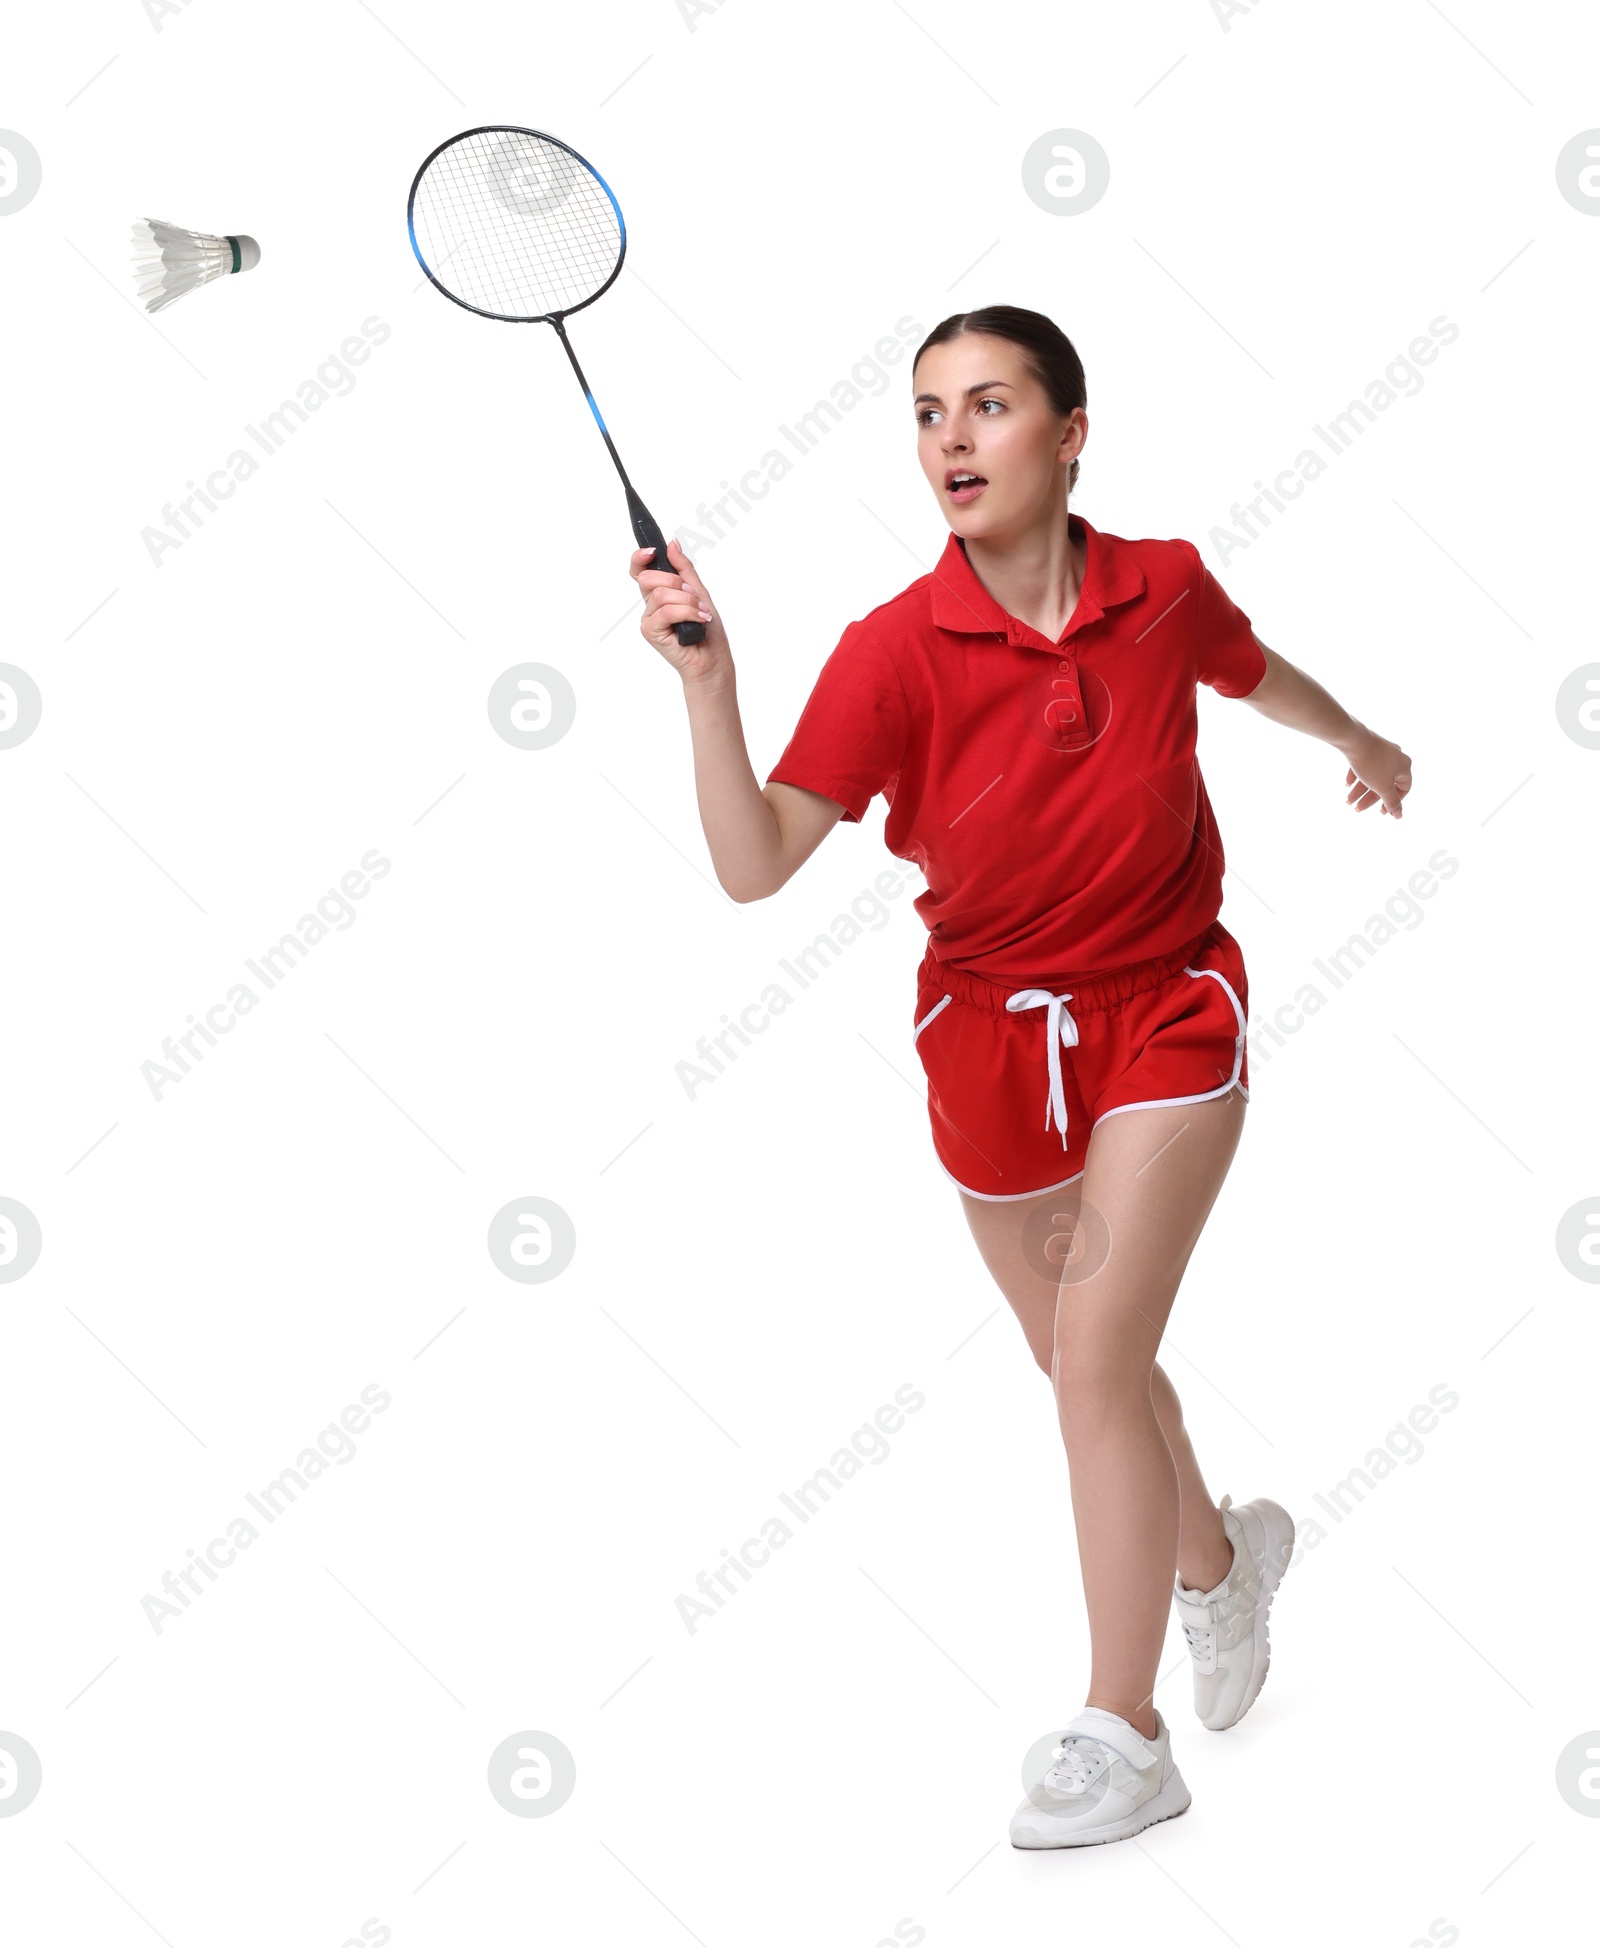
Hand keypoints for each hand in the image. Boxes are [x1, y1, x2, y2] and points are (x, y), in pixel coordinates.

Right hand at [631, 538, 728, 683]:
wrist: (713, 660)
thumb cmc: (708, 631)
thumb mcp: (699, 591)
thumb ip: (683, 568)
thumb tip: (672, 543)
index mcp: (659, 593)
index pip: (641, 570)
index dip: (640, 557)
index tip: (652, 551)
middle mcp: (651, 605)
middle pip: (648, 578)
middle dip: (675, 581)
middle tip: (693, 595)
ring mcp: (649, 618)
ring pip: (661, 594)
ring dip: (687, 601)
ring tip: (700, 613)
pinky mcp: (650, 632)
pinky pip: (665, 611)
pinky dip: (687, 613)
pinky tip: (698, 621)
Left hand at [1339, 727, 1411, 817]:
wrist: (1354, 739)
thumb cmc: (1371, 764)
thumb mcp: (1383, 787)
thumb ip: (1391, 802)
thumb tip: (1399, 816)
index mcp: (1405, 766)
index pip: (1404, 788)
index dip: (1394, 802)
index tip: (1382, 811)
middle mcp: (1396, 757)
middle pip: (1384, 783)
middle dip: (1370, 797)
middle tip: (1357, 809)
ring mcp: (1382, 750)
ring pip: (1373, 775)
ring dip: (1360, 790)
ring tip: (1347, 801)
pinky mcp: (1368, 746)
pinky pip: (1365, 765)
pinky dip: (1357, 775)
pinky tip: (1347, 784)